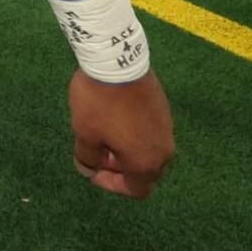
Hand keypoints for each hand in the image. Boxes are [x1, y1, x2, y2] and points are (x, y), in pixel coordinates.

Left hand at [69, 69, 175, 198]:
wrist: (115, 61)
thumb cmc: (99, 103)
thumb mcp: (84, 134)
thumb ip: (87, 159)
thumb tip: (89, 169)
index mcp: (146, 162)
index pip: (135, 189)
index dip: (112, 184)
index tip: (93, 168)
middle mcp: (164, 149)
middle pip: (145, 171)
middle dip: (120, 167)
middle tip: (98, 152)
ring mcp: (167, 127)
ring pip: (148, 150)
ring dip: (127, 149)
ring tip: (102, 132)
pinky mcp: (164, 108)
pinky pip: (151, 131)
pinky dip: (134, 133)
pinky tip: (115, 117)